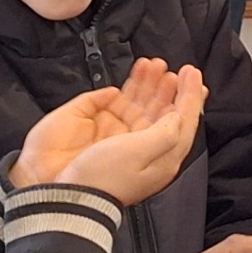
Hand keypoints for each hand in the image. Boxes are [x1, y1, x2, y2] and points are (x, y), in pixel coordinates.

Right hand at [15, 58, 183, 184]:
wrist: (59, 188)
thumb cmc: (101, 179)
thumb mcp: (142, 155)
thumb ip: (165, 133)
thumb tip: (178, 114)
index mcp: (159, 157)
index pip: (182, 122)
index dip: (189, 96)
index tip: (192, 74)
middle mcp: (141, 144)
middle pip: (161, 110)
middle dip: (168, 87)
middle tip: (171, 68)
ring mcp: (117, 133)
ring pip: (139, 103)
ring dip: (148, 83)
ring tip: (152, 64)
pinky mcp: (95, 124)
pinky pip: (114, 101)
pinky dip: (125, 87)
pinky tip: (131, 78)